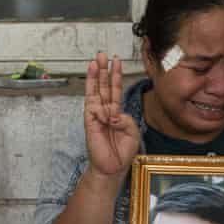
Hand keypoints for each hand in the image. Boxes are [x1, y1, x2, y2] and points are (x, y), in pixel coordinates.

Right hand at [84, 53, 139, 176]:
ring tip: (96, 61)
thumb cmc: (122, 152)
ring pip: (95, 91)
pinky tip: (94, 79)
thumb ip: (125, 119)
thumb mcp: (132, 132)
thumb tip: (113, 114)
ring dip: (95, 75)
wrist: (113, 168)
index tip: (116, 61)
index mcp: (116, 113)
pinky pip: (92, 105)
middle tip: (102, 54)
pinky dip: (93, 92)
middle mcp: (105, 111)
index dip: (116, 75)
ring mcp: (96, 115)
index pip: (115, 90)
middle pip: (104, 86)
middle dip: (104, 70)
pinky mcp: (90, 122)